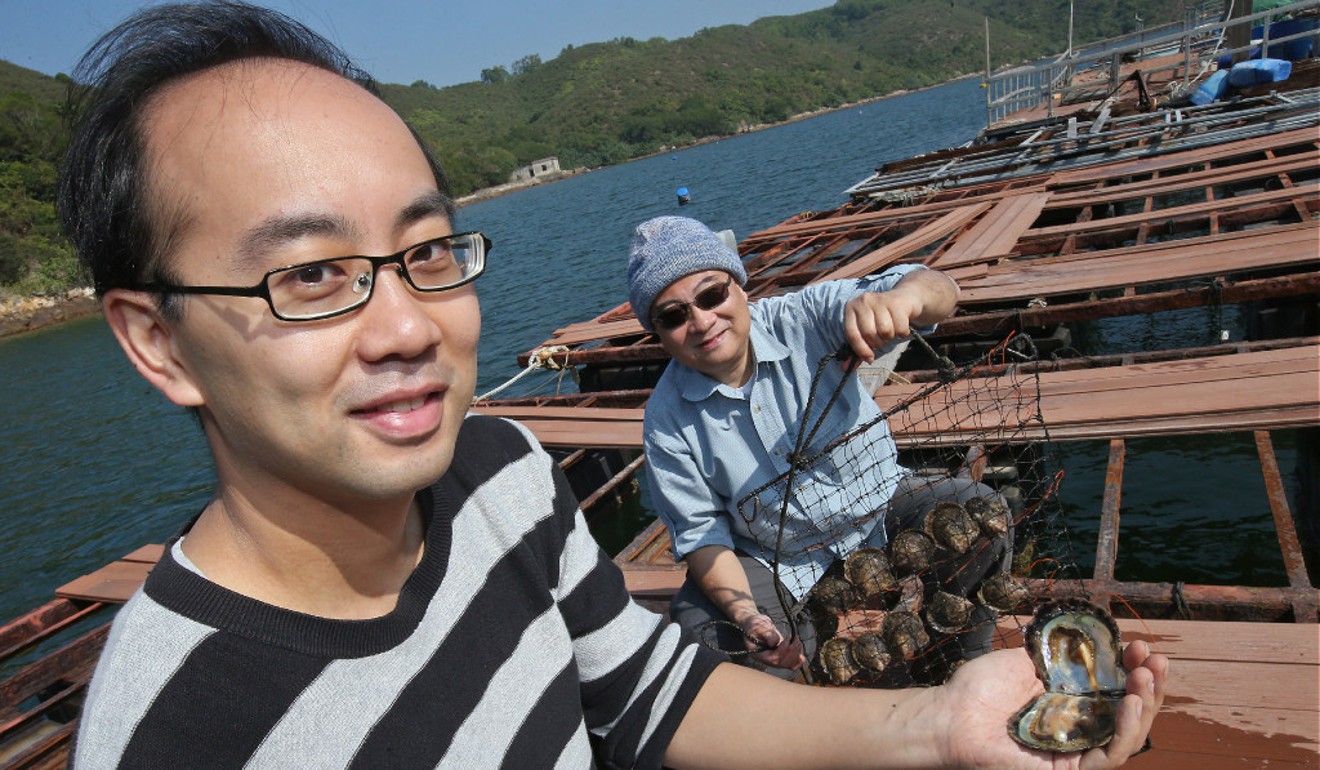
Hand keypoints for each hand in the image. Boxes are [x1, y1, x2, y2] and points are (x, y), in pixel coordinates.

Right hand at [740, 613, 805, 670]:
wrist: (755, 624)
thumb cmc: (755, 624)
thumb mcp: (758, 626)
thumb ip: (767, 634)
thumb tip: (775, 642)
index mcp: (758, 654)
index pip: (772, 659)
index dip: (782, 651)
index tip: (788, 638)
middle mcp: (766, 659)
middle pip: (781, 663)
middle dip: (791, 652)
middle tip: (796, 639)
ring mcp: (774, 659)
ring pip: (787, 664)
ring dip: (796, 653)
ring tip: (797, 640)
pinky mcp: (781, 656)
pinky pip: (791, 664)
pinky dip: (798, 660)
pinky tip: (802, 655)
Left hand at [843, 292, 920, 362]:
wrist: (902, 300)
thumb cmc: (880, 319)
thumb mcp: (865, 332)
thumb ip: (856, 351)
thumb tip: (845, 368)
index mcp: (851, 309)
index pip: (852, 334)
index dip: (860, 350)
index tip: (869, 358)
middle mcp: (863, 301)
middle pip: (869, 334)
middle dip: (877, 343)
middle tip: (881, 340)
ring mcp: (880, 300)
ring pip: (885, 331)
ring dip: (890, 338)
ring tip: (890, 332)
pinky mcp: (896, 303)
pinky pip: (900, 328)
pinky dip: (902, 333)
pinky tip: (900, 327)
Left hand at [930, 641, 1167, 768]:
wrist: (950, 714)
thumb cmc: (979, 688)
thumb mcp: (1023, 659)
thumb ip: (1055, 651)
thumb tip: (1085, 632)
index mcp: (1069, 699)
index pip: (1114, 686)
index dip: (1131, 667)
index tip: (1140, 645)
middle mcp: (1078, 724)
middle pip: (1128, 711)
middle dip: (1148, 684)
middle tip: (1155, 659)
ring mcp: (1076, 748)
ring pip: (1126, 735)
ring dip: (1145, 705)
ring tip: (1146, 678)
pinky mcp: (1070, 768)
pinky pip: (1107, 754)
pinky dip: (1124, 730)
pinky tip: (1130, 703)